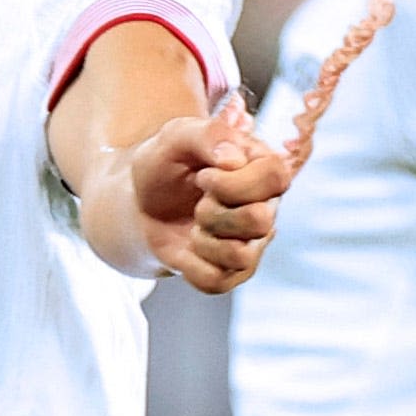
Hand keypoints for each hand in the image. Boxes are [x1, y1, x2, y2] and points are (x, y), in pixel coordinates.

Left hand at [130, 103, 288, 292]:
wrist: (140, 203)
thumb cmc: (166, 165)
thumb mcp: (177, 136)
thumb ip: (209, 134)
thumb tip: (234, 159)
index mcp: (264, 168)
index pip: (275, 178)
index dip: (232, 182)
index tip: (202, 176)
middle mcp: (268, 207)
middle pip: (259, 221)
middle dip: (212, 212)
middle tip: (198, 202)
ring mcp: (253, 243)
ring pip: (239, 256)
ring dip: (202, 240)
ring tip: (194, 225)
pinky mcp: (234, 272)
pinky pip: (216, 281)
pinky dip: (189, 266)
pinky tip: (188, 248)